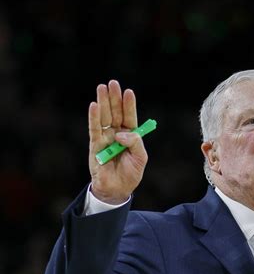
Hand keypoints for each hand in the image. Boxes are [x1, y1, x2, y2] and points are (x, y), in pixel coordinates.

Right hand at [89, 80, 147, 203]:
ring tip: (102, 88)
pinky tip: (93, 106)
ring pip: (104, 117)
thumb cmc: (131, 174)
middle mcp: (117, 134)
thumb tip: (121, 133)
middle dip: (114, 98)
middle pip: (115, 113)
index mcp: (130, 136)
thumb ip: (135, 143)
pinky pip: (94, 129)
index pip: (129, 117)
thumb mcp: (140, 159)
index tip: (128, 92)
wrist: (117, 190)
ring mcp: (105, 139)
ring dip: (103, 103)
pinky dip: (93, 118)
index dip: (129, 105)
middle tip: (113, 83)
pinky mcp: (96, 145)